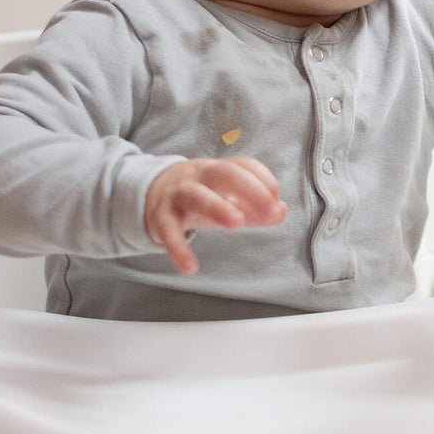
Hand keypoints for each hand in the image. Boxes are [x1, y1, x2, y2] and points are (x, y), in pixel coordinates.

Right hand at [145, 156, 287, 273]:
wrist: (152, 192)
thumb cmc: (200, 196)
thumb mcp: (227, 200)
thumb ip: (255, 209)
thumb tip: (281, 211)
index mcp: (218, 170)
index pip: (244, 165)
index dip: (263, 179)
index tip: (276, 199)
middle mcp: (198, 176)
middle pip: (223, 173)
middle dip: (249, 188)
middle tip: (269, 211)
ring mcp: (177, 194)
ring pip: (196, 195)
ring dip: (217, 206)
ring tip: (237, 224)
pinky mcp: (160, 216)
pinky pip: (168, 230)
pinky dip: (178, 248)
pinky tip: (190, 267)